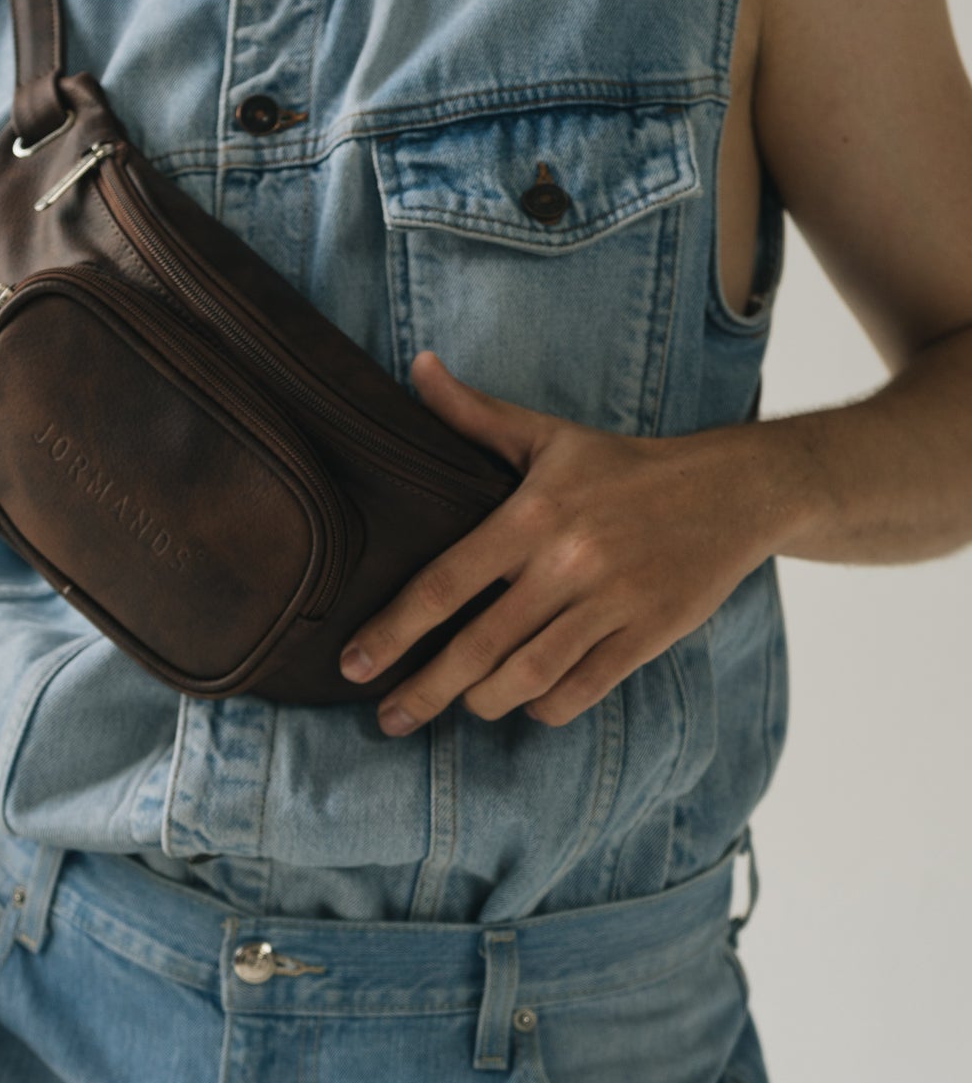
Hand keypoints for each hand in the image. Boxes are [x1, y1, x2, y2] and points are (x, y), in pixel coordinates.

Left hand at [340, 350, 782, 735]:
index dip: (393, 630)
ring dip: (483, 702)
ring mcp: (610, 603)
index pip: (446, 583)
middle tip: (386, 717)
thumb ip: (474, 413)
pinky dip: (545, 706)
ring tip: (459, 705)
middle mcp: (568, 562)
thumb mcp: (546, 436)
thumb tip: (417, 365)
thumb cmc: (622, 466)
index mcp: (533, 515)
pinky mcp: (648, 634)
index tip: (353, 663)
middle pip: (478, 646)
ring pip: (528, 677)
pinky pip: (582, 690)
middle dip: (424, 690)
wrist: (730, 489)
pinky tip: (525, 702)